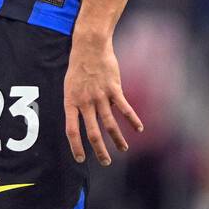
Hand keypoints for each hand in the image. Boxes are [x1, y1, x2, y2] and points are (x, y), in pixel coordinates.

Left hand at [64, 31, 142, 165]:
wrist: (89, 46)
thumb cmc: (79, 66)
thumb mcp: (70, 86)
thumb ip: (76, 104)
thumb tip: (80, 120)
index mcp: (71, 102)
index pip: (71, 130)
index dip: (76, 147)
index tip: (80, 159)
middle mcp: (85, 102)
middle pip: (92, 132)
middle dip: (99, 150)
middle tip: (105, 162)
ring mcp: (100, 96)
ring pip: (109, 123)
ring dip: (117, 139)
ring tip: (123, 149)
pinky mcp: (114, 89)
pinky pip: (124, 108)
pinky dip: (132, 119)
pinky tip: (139, 128)